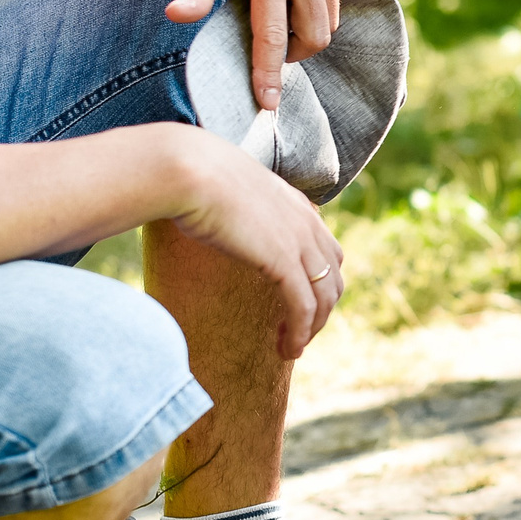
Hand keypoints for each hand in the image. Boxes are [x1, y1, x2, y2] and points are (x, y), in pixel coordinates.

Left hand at [165, 0, 347, 109]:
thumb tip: (175, 18)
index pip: (273, 37)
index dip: (269, 75)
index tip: (267, 104)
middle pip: (313, 36)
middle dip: (293, 54)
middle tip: (269, 47)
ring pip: (329, 19)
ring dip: (307, 31)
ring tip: (278, 21)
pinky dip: (317, 6)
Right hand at [171, 134, 346, 357]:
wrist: (187, 170)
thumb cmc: (192, 179)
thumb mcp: (229, 192)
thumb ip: (239, 208)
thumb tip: (220, 219)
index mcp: (297, 205)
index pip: (328, 251)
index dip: (319, 282)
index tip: (299, 304)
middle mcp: (306, 222)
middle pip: (333, 277)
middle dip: (321, 310)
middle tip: (297, 332)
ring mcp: (299, 241)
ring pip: (324, 297)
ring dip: (312, 329)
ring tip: (291, 349)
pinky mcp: (283, 261)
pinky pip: (304, 307)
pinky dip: (301, 332)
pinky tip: (287, 349)